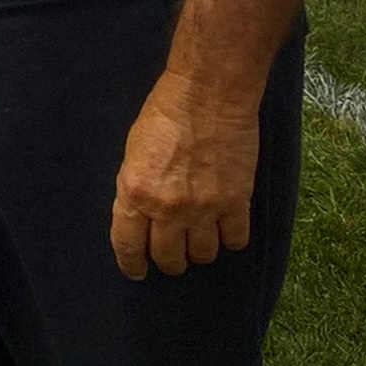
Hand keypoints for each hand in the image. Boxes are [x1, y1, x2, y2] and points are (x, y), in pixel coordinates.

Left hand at [109, 71, 258, 278]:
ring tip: (199, 237)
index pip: (128, 246)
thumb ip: (136, 190)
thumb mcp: (133, 153)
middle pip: (169, 259)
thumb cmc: (165, 114)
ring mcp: (205, 208)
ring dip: (200, 250)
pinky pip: (235, 240)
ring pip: (203, 255)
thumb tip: (140, 218)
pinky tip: (226, 228)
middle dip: (169, 260)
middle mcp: (168, 208)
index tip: (137, 271)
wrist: (209, 94)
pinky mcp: (236, 202)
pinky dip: (230, 239)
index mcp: (135, 193)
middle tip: (172, 252)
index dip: (132, 265)